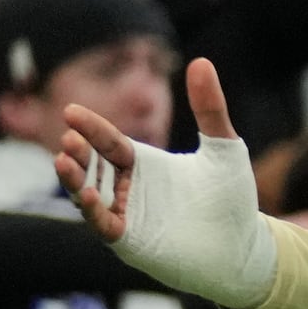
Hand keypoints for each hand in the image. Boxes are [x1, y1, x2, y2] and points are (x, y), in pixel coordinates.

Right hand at [53, 60, 283, 304]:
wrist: (244, 246)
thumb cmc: (231, 199)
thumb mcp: (222, 148)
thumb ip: (210, 108)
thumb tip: (201, 62)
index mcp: (143, 163)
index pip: (108, 141)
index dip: (90, 128)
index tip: (71, 112)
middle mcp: (128, 187)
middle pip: (92, 166)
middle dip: (78, 152)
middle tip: (68, 137)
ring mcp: (127, 215)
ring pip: (89, 194)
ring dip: (74, 179)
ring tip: (63, 161)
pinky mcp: (130, 241)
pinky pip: (104, 224)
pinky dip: (93, 210)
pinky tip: (86, 194)